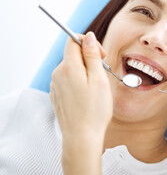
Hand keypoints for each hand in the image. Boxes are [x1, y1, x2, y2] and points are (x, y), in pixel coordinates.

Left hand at [50, 32, 111, 173]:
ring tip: (96, 87)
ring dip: (85, 70)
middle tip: (102, 73)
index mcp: (68, 67)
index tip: (101, 54)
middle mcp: (58, 74)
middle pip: (73, 54)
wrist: (82, 137)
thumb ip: (92, 55)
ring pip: (72, 67)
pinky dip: (79, 81)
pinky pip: (68, 79)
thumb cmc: (94, 111)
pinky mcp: (57, 94)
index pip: (73, 40)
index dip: (89, 43)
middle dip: (89, 58)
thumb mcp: (99, 79)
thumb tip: (89, 37)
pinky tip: (87, 95)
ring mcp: (55, 85)